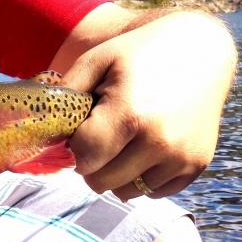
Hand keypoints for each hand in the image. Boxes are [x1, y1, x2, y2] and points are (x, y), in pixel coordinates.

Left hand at [62, 11, 235, 200]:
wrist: (199, 50)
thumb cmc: (138, 53)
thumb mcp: (97, 59)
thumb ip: (66, 92)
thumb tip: (42, 123)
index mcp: (131, 115)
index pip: (83, 157)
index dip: (73, 145)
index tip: (79, 128)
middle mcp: (159, 142)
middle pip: (100, 180)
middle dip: (90, 161)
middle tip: (98, 134)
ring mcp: (181, 158)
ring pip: (125, 191)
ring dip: (114, 172)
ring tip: (120, 140)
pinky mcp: (196, 166)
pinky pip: (152, 192)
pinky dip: (140, 176)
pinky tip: (141, 147)